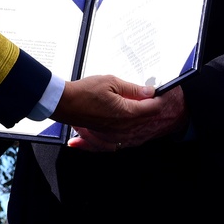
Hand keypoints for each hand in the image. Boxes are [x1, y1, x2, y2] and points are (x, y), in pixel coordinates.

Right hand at [67, 84, 188, 151]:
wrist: (64, 103)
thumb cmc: (84, 92)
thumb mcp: (111, 82)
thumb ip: (132, 89)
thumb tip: (148, 91)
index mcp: (127, 113)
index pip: (152, 108)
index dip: (158, 99)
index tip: (159, 93)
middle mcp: (122, 127)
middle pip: (145, 120)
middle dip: (150, 108)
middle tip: (150, 97)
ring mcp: (114, 134)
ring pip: (135, 130)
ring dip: (140, 120)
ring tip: (138, 107)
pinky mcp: (105, 136)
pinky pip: (122, 140)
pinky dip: (127, 135)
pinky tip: (127, 128)